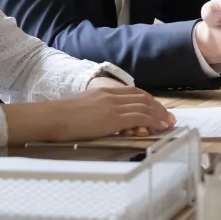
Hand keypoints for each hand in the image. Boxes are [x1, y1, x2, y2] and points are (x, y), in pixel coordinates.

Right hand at [3, 86, 175, 145]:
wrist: (51, 118)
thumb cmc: (60, 118)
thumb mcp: (82, 110)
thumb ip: (96, 113)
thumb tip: (103, 123)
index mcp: (102, 92)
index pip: (132, 93)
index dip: (147, 101)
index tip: (156, 109)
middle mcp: (110, 95)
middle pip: (142, 98)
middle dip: (158, 107)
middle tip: (169, 117)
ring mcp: (113, 105)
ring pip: (144, 106)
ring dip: (159, 114)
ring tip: (169, 123)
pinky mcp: (114, 117)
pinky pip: (140, 116)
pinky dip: (153, 121)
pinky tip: (160, 127)